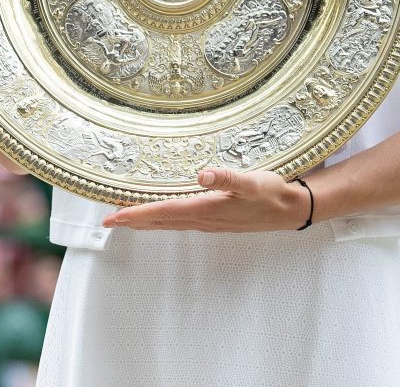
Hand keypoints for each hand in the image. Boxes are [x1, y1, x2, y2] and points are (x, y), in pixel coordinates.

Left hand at [101, 168, 311, 232]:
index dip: (137, 214)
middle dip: (133, 221)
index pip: (163, 212)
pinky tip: (161, 217)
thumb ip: (227, 178)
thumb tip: (203, 175)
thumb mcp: (252, 181)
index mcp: (207, 209)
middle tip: (108, 220)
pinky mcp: (216, 220)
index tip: (114, 216)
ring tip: (127, 218)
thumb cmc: (271, 193)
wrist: (290, 209)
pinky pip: (181, 222)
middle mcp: (204, 219)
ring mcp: (210, 222)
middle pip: (160, 221)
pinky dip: (163, 220)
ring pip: (169, 224)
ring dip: (146, 221)